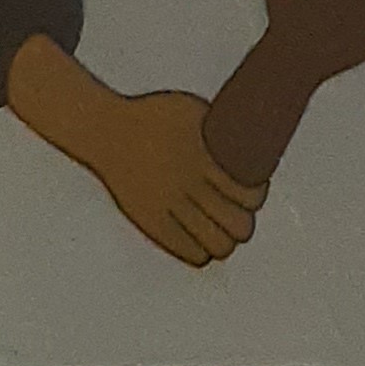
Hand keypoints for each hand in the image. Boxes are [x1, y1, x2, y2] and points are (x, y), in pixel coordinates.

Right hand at [3, 39, 260, 268]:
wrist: (107, 132)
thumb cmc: (154, 117)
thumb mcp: (195, 112)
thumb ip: (224, 130)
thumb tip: (254, 138)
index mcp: (205, 157)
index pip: (250, 193)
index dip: (257, 196)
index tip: (253, 190)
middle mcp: (190, 185)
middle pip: (239, 225)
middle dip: (244, 222)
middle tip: (238, 213)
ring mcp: (170, 207)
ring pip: (218, 244)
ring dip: (225, 240)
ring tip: (222, 233)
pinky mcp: (152, 223)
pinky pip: (190, 253)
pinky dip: (202, 252)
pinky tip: (202, 242)